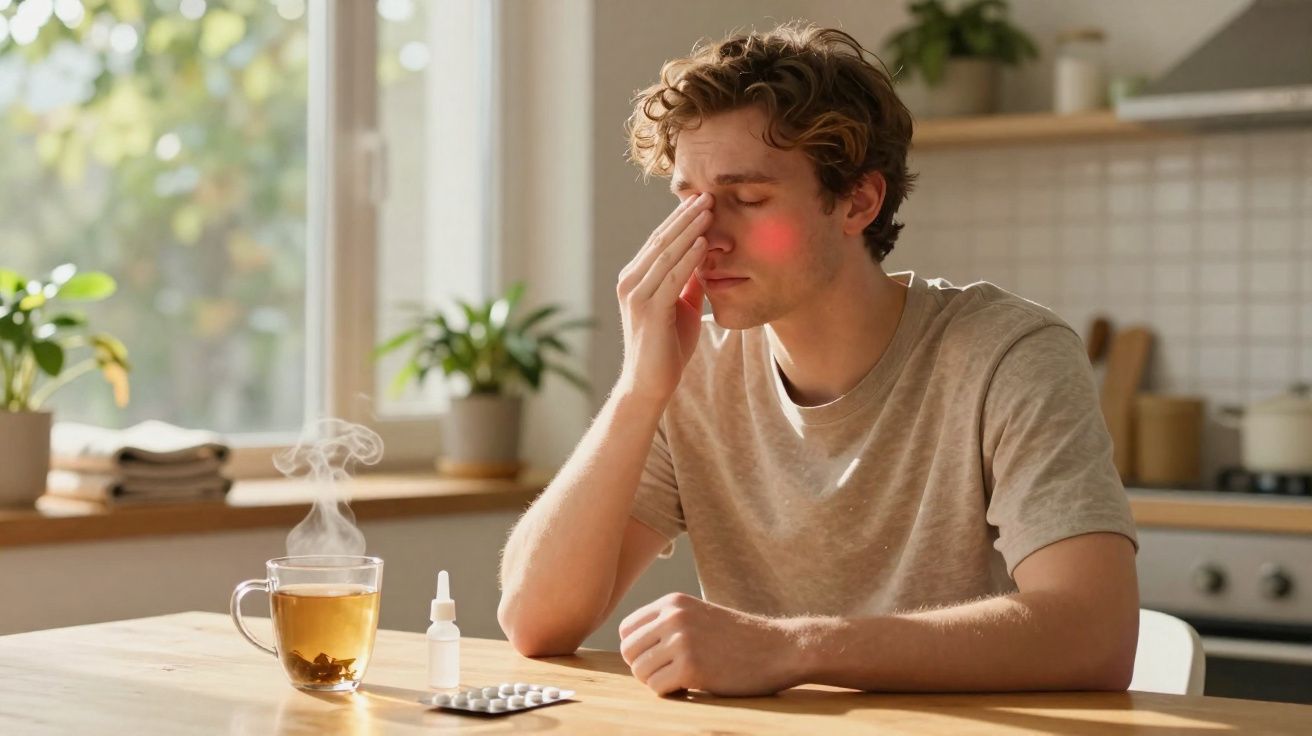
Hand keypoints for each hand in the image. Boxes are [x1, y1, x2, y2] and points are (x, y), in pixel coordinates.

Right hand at [614, 193, 713, 406]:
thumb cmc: (667, 349)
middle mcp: (630, 282)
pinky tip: (705, 242)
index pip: (658, 241)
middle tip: (707, 194)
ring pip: (666, 254)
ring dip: (690, 229)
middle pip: (661, 240)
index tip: (701, 200)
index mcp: (635, 279)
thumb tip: (703, 260)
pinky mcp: (649, 309)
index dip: (679, 219)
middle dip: (686, 216)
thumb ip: (687, 284)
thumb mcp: (680, 308)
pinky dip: (690, 257)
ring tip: (710, 209)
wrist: (651, 384)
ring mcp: (637, 295)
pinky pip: (673, 277)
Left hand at [618, 593, 800, 696]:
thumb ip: (668, 624)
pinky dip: (670, 693)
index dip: (638, 649)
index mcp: (673, 602)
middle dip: (645, 667)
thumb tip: (630, 646)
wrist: (779, 648)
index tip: (659, 658)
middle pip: (629, 651)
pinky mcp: (691, 667)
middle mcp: (673, 617)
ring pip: (640, 672)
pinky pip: (657, 688)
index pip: (627, 629)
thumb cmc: (739, 638)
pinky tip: (691, 687)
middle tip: (670, 673)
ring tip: (682, 679)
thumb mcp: (699, 616)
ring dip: (657, 682)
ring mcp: (681, 641)